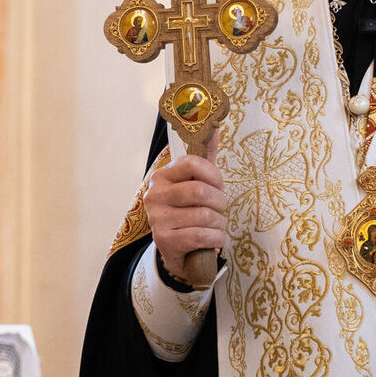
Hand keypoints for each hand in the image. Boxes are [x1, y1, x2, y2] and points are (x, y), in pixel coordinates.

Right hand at [144, 136, 225, 279]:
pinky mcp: (164, 240)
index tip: (218, 186)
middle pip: (200, 191)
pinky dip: (215, 238)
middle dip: (220, 203)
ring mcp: (157, 218)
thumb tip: (214, 127)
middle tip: (220, 209)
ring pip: (204, 215)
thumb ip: (204, 158)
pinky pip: (200, 235)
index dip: (213, 175)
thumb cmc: (189, 210)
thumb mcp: (195, 183)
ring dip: (219, 223)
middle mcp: (155, 194)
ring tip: (216, 226)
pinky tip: (213, 238)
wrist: (176, 249)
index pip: (192, 163)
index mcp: (162, 176)